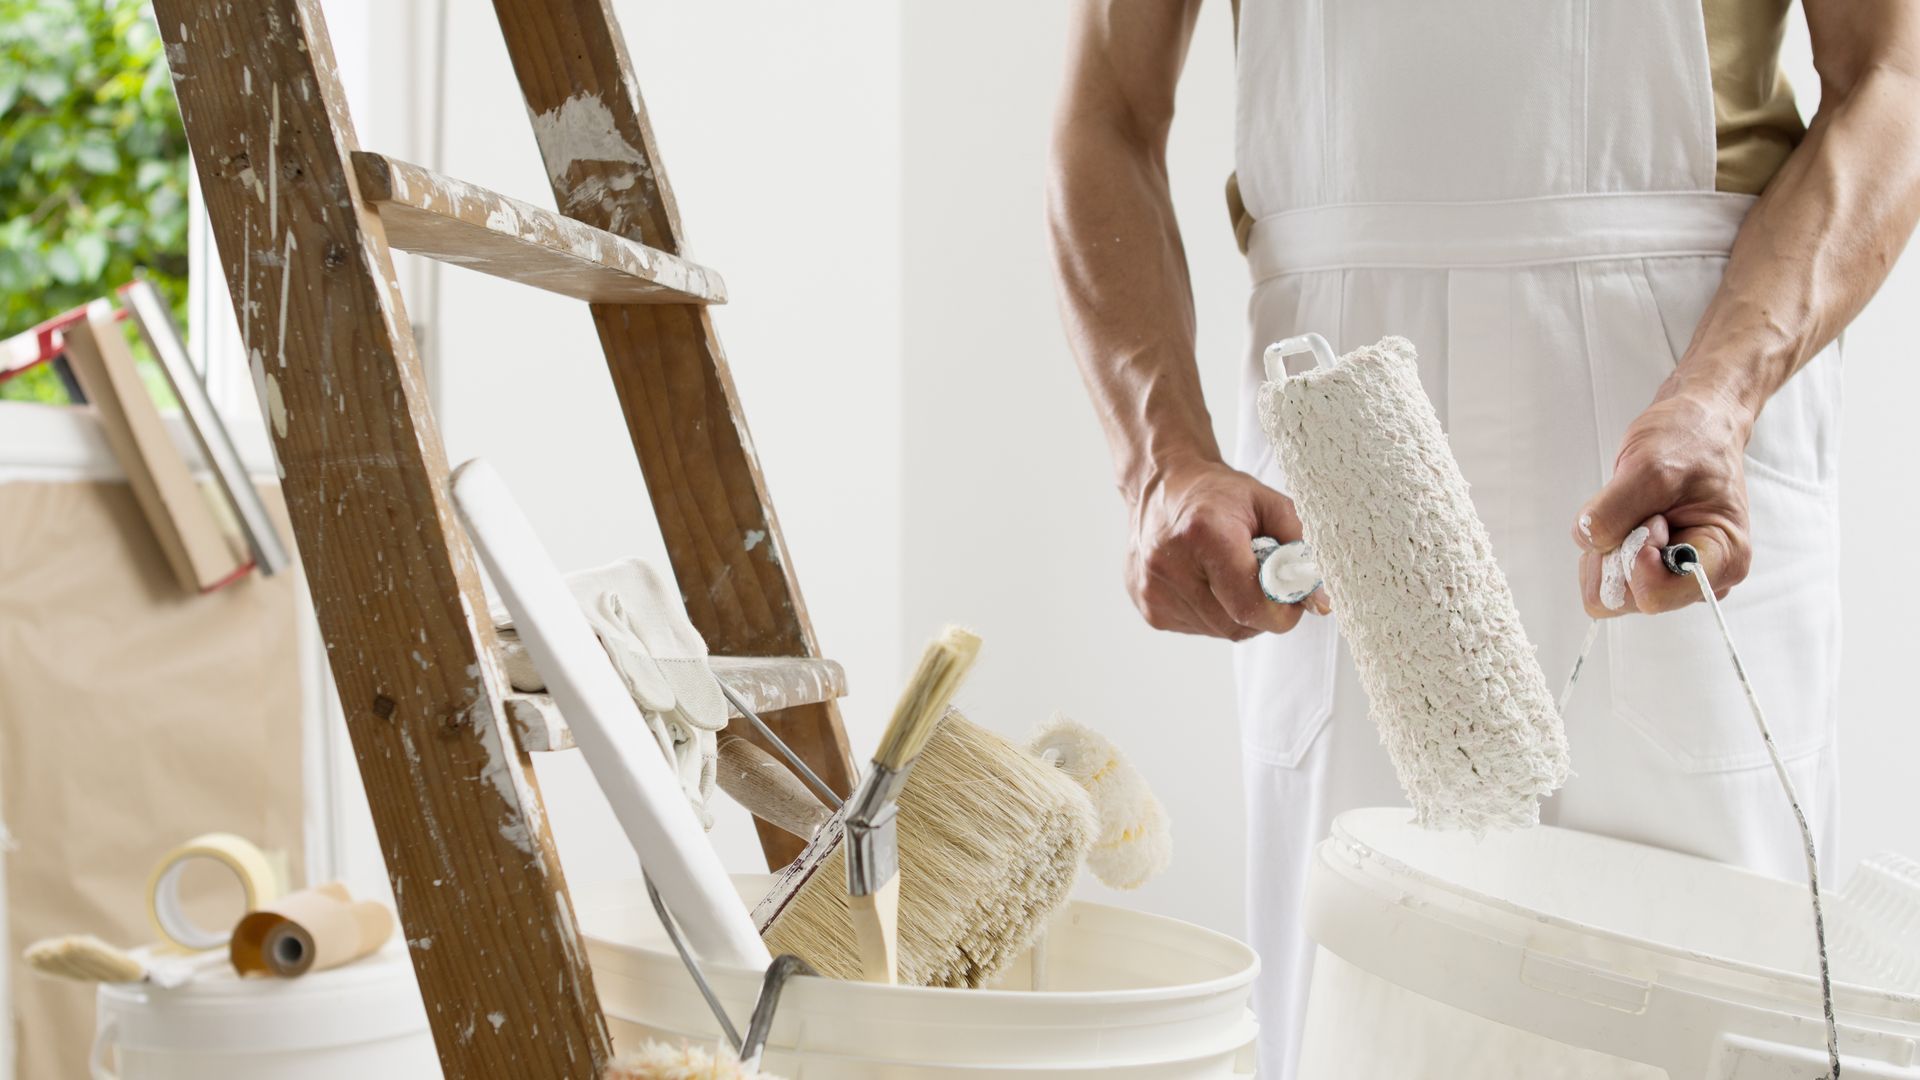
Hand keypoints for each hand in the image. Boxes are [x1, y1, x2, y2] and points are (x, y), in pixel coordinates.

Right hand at [1126, 459, 1326, 639]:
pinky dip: (1215, 613)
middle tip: (1267, 583)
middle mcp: (1170, 566)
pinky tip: (1209, 582)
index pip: (1250, 604)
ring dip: (1238, 613)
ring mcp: (1154, 592)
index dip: (1281, 612)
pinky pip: (1200, 629)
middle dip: (1263, 612)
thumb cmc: (1217, 494)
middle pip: (1238, 624)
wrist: (1162, 487)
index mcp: (1203, 534)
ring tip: (1233, 576)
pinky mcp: (1150, 608)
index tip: (1294, 600)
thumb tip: (1320, 601)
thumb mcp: (1267, 502)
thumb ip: (1299, 547)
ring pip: (1220, 631)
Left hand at [1574, 386, 1752, 617]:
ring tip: (1636, 513)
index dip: (1633, 562)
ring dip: (1608, 551)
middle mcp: (1700, 579)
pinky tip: (1626, 520)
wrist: (1695, 428)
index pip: (1655, 597)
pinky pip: (1604, 578)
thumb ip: (1615, 510)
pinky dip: (1603, 549)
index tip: (1649, 520)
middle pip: (1626, 599)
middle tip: (1642, 512)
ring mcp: (1672, 577)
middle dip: (1618, 554)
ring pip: (1609, 592)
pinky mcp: (1648, 570)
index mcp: (1723, 559)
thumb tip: (1588, 542)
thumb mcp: (1650, 466)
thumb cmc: (1690, 441)